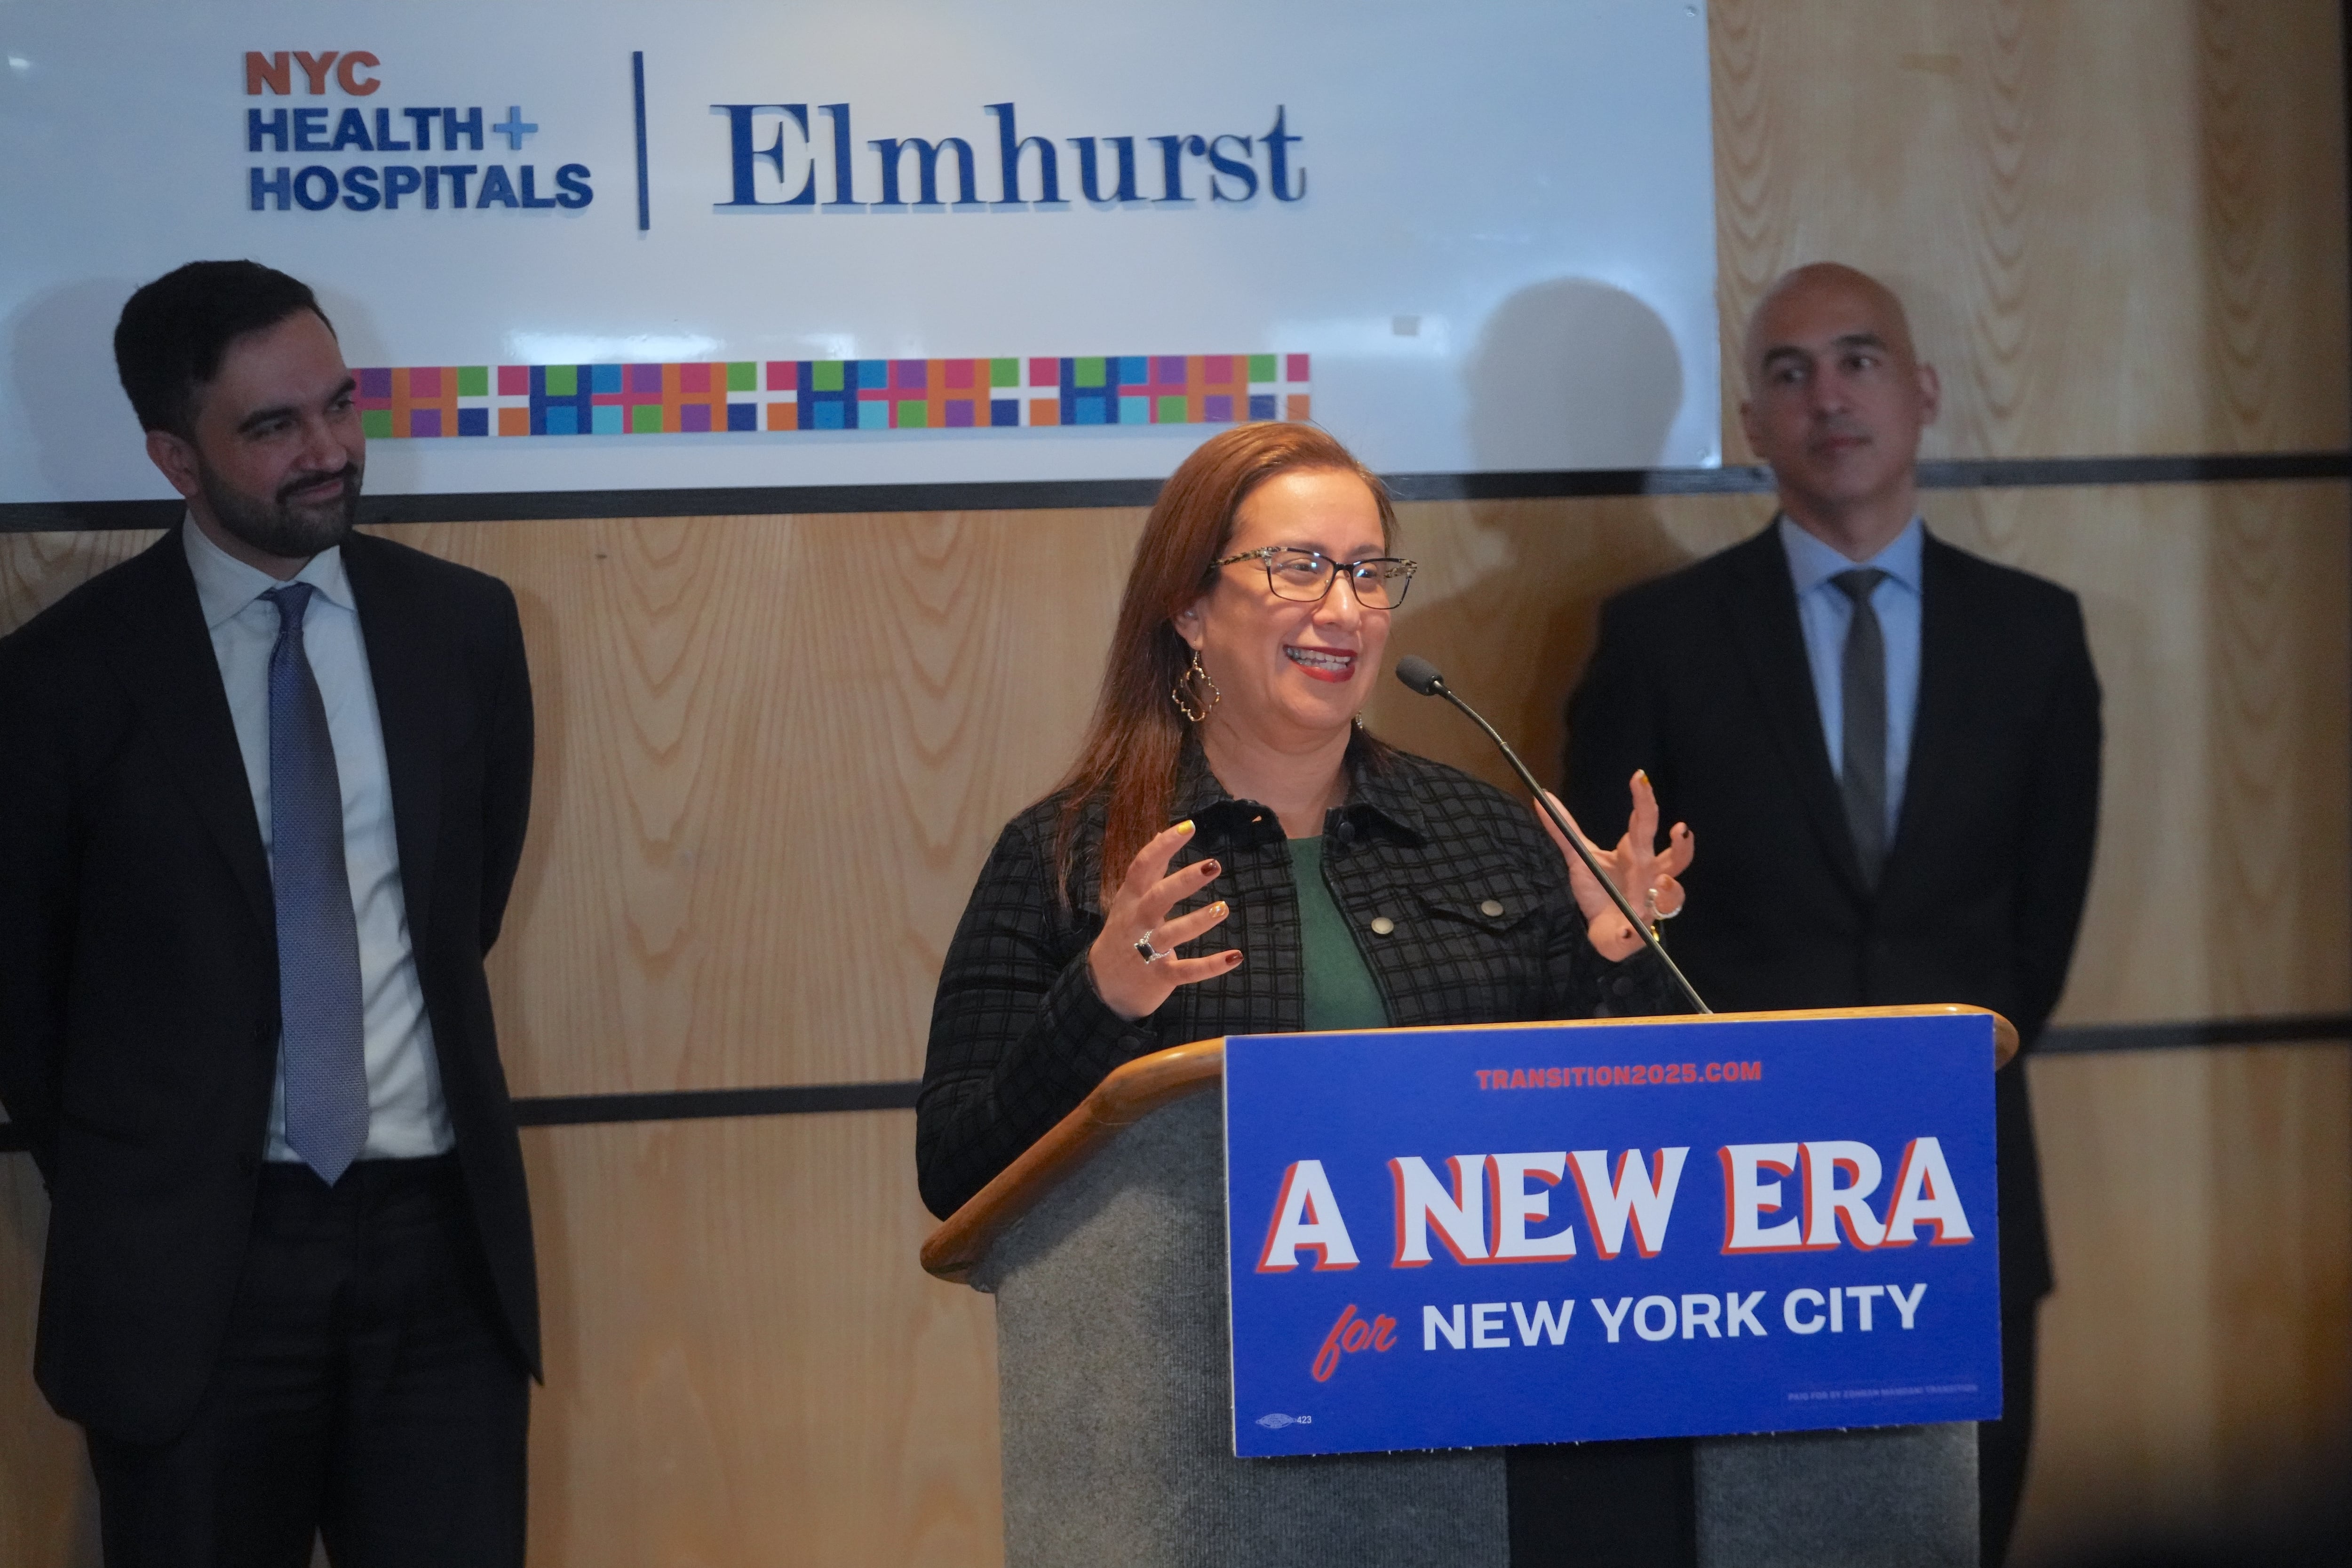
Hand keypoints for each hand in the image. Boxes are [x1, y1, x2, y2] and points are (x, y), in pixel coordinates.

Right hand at [1088, 820, 1242, 1020]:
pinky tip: (1235, 956)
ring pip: (1171, 934)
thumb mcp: (1128, 900)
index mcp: (1130, 899)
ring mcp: (1146, 950)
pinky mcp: (1160, 975)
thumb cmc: (1123, 933)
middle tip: (1214, 865)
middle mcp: (1137, 922)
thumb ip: (1148, 870)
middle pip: (1157, 897)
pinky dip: (1210, 966)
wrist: (1103, 985)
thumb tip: (1159, 834)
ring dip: (1197, 921)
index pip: (1143, 866)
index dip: (1163, 845)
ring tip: (1224, 908)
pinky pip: (1186, 971)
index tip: (1188, 826)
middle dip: (1184, 881)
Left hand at [1534, 771, 1693, 962]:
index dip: (1644, 799)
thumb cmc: (1598, 889)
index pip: (1644, 820)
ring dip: (1672, 890)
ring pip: (1675, 895)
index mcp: (1636, 853)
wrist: (1599, 928)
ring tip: (1662, 882)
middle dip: (1680, 842)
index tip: (1639, 777)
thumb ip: (1563, 829)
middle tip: (1680, 828)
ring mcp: (1651, 903)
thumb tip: (1541, 797)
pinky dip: (1635, 932)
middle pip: (1674, 856)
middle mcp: (1651, 875)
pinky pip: (1644, 931)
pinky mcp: (1641, 930)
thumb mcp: (1579, 857)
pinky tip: (1628, 929)